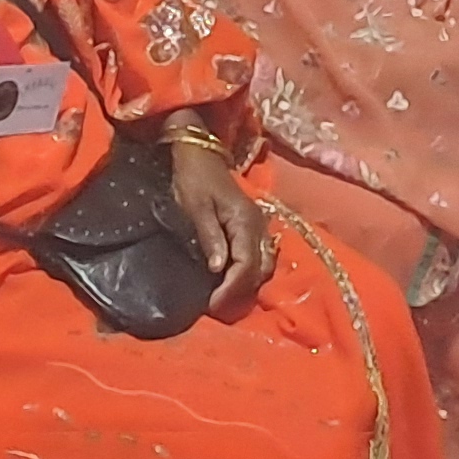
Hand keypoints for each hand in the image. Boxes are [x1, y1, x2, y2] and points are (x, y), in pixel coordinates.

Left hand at [165, 130, 273, 315]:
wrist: (200, 152)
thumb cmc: (194, 179)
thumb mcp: (196, 207)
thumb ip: (210, 237)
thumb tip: (219, 269)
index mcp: (245, 221)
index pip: (246, 264)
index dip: (231, 289)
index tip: (212, 305)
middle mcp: (258, 225)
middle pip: (260, 269)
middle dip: (241, 292)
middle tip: (217, 306)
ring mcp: (258, 225)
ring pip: (264, 264)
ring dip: (247, 284)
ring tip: (224, 297)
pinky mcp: (253, 225)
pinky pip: (260, 256)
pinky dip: (250, 272)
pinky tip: (232, 279)